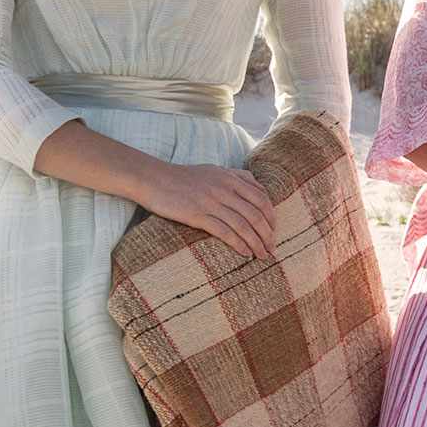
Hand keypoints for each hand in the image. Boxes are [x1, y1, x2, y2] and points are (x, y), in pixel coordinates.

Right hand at [135, 162, 276, 260]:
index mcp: (231, 178)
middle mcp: (225, 189)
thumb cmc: (184, 177)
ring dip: (256, 242)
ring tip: (262, 255)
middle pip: (255, 214)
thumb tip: (256, 185)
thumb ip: (236, 177)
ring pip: (243, 224)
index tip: (274, 231)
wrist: (153, 179)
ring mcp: (211, 202)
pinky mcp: (197, 214)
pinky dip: (238, 244)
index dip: (271, 217)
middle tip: (272, 248)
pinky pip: (224, 231)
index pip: (261, 198)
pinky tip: (245, 253)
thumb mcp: (214, 170)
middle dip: (267, 233)